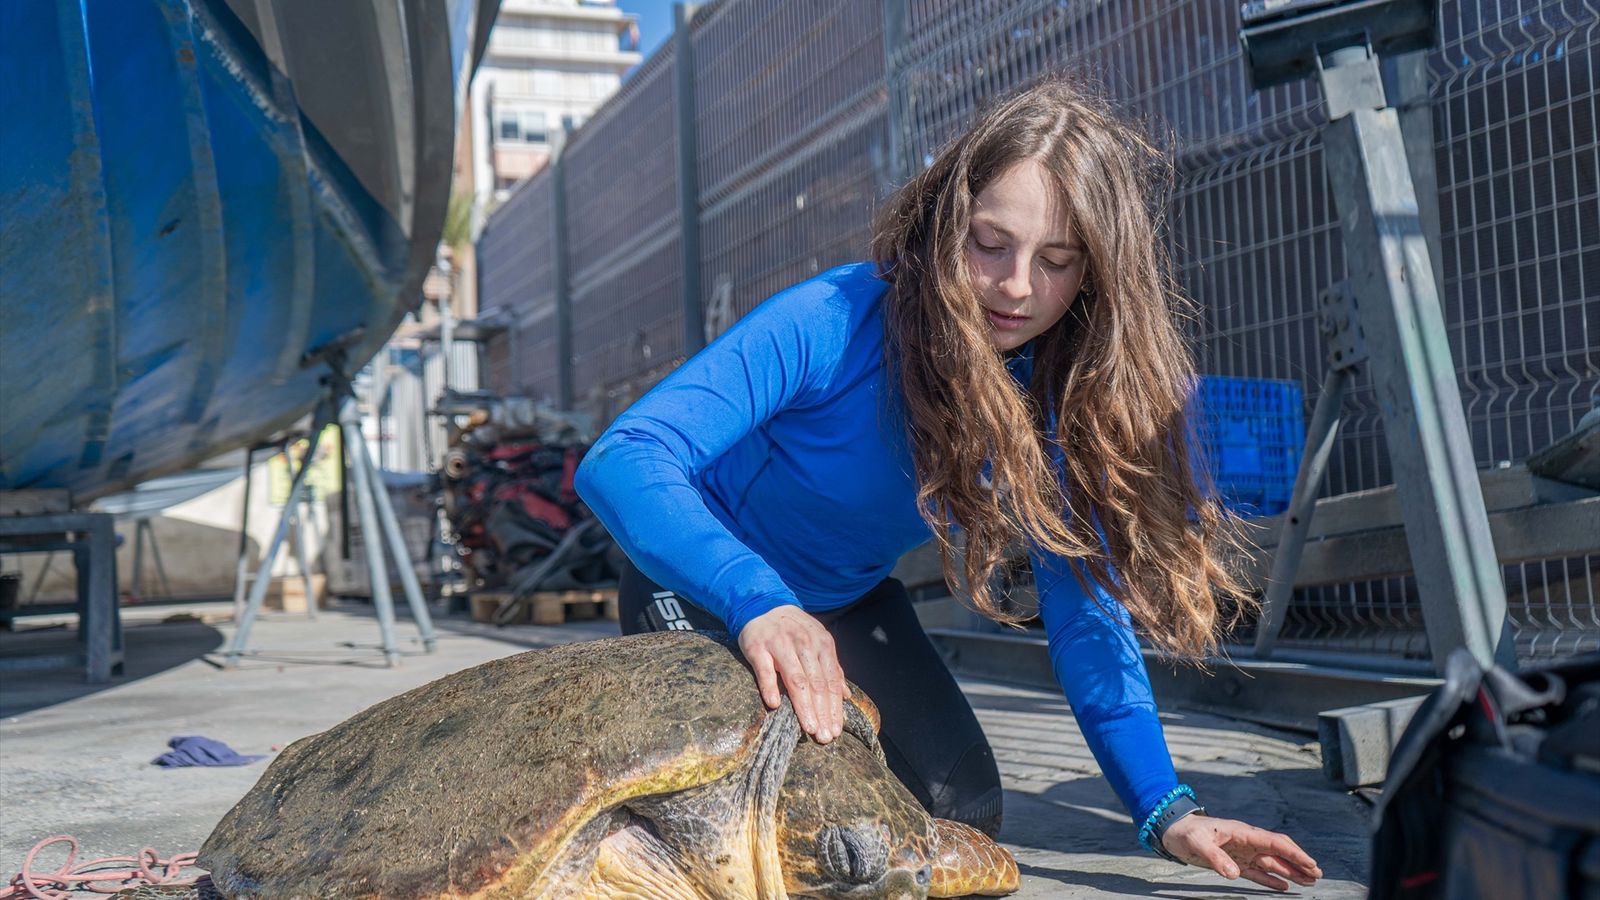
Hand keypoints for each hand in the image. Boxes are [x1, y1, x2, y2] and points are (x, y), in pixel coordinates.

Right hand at [737, 605, 848, 743]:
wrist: (763, 606)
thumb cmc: (793, 630)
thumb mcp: (817, 643)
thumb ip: (831, 668)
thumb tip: (845, 696)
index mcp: (821, 645)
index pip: (830, 681)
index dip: (834, 708)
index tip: (835, 731)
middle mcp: (804, 645)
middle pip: (816, 684)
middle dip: (822, 713)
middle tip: (824, 737)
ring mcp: (780, 645)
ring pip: (796, 679)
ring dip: (803, 706)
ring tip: (809, 728)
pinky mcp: (758, 647)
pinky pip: (765, 670)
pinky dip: (770, 687)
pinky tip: (774, 705)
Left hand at [1160, 814, 1321, 890]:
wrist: (1171, 830)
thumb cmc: (1184, 832)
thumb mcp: (1197, 843)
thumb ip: (1215, 858)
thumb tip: (1234, 874)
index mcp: (1242, 833)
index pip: (1274, 843)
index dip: (1294, 853)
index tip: (1311, 864)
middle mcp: (1246, 842)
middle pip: (1278, 852)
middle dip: (1298, 862)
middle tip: (1317, 874)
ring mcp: (1241, 852)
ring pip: (1271, 863)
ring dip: (1290, 871)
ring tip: (1309, 881)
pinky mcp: (1233, 862)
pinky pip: (1257, 872)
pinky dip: (1271, 879)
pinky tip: (1284, 886)